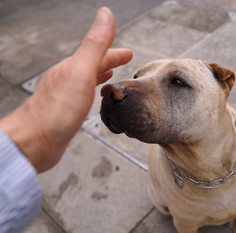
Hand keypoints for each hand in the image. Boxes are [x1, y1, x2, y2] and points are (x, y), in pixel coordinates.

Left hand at [0, 7, 131, 171]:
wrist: (34, 141)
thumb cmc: (57, 111)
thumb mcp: (81, 72)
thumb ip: (95, 45)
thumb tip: (105, 14)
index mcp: (73, 67)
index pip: (98, 54)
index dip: (115, 52)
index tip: (128, 52)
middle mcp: (68, 79)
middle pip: (93, 65)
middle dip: (109, 61)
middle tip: (124, 59)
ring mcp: (65, 96)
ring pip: (87, 79)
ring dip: (101, 74)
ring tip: (111, 74)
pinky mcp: (65, 112)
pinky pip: (83, 96)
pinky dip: (92, 91)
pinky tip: (92, 97)